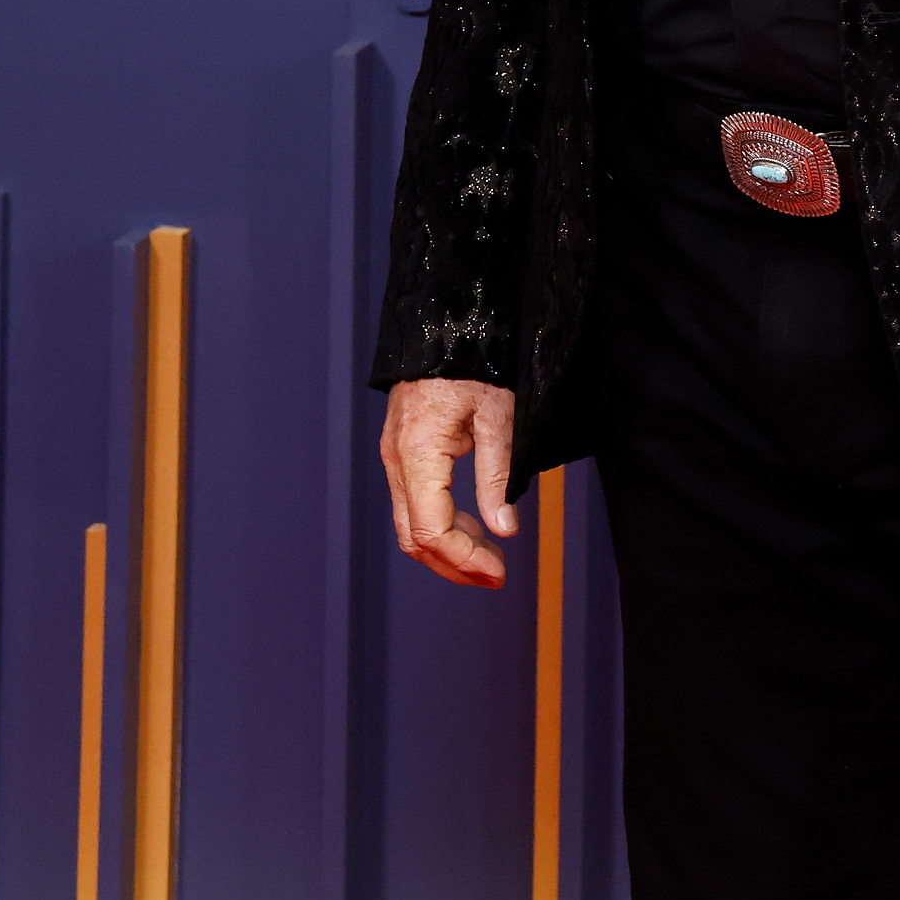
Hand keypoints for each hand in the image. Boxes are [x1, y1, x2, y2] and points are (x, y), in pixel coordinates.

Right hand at [379, 377, 519, 588]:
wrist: (444, 322)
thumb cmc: (474, 362)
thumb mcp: (498, 416)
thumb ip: (498, 476)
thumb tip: (504, 529)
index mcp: (417, 454)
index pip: (431, 530)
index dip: (464, 559)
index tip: (499, 571)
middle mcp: (397, 461)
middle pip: (414, 538)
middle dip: (454, 565)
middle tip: (496, 577)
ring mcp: (394, 457)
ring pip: (410, 525)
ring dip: (448, 549)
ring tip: (490, 559)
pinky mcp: (402, 452)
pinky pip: (413, 503)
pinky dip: (440, 524)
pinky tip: (474, 525)